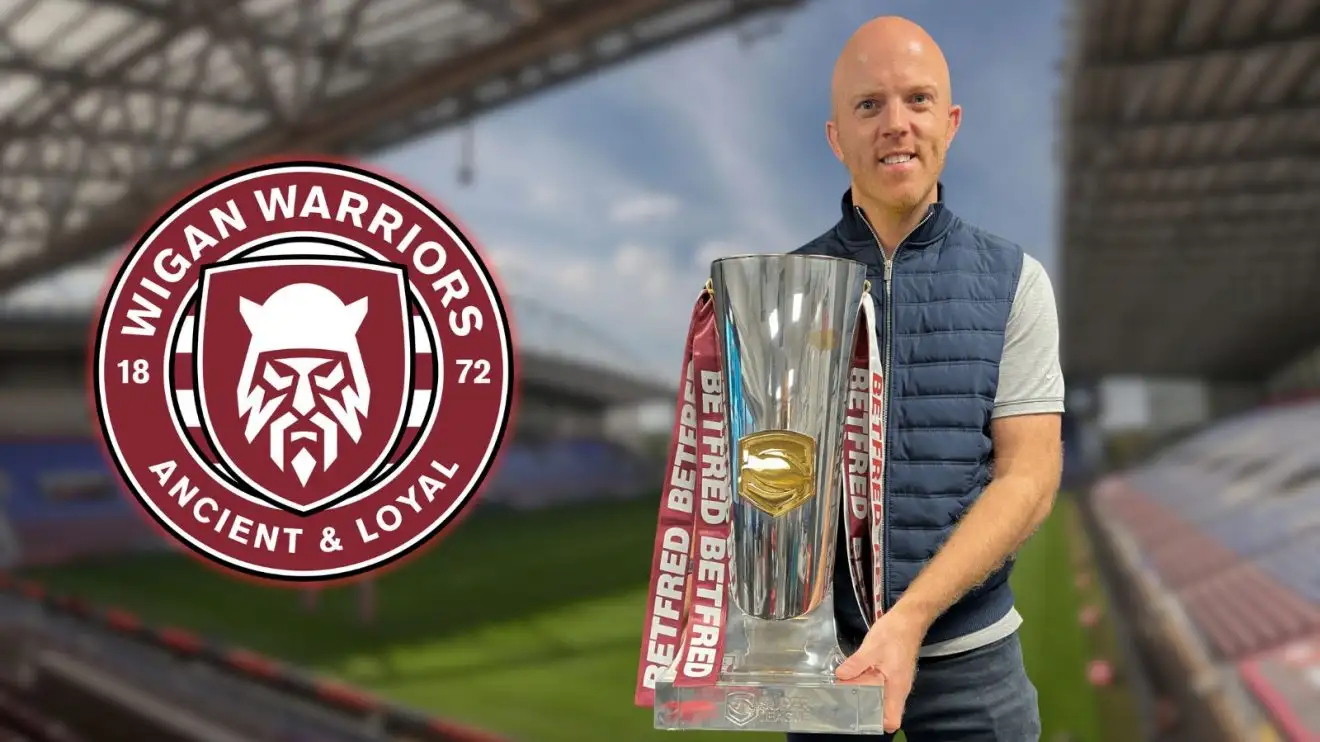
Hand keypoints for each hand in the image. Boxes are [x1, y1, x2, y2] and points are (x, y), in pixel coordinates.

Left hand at [834, 605, 926, 733]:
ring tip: (844, 691)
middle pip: (884, 711)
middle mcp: (899, 689)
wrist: (908, 618)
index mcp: (897, 688)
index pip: (893, 720)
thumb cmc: (894, 634)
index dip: (878, 724)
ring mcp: (897, 681)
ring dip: (865, 696)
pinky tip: (853, 678)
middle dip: (866, 710)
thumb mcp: (871, 648)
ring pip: (881, 698)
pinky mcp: (893, 673)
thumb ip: (856, 665)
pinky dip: (868, 685)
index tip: (858, 718)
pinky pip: (880, 686)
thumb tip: (840, 677)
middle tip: (843, 703)